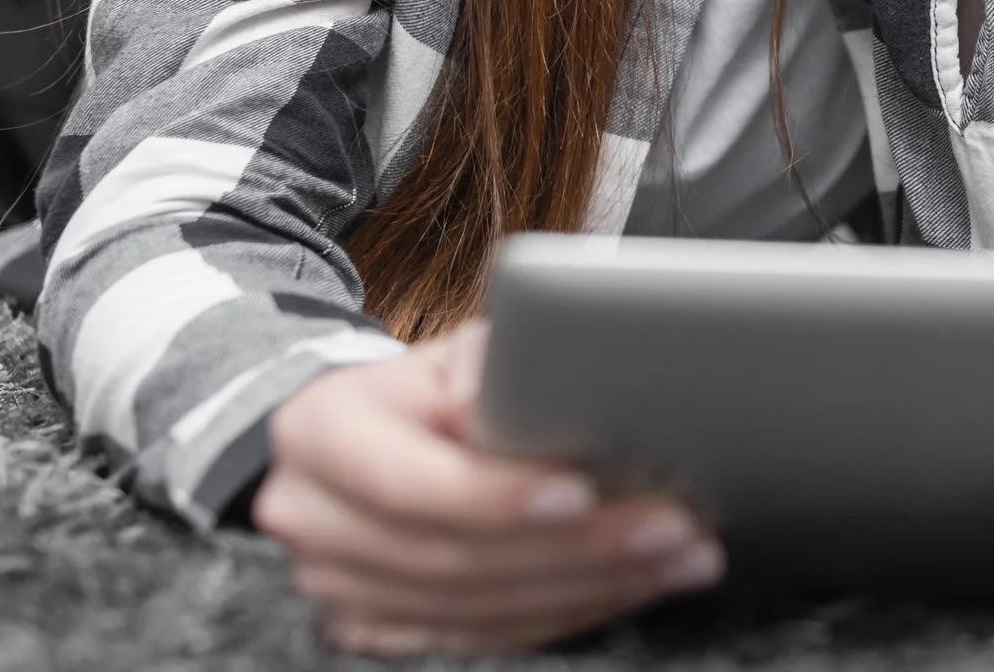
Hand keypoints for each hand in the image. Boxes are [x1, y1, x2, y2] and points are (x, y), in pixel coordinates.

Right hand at [252, 321, 723, 656]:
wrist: (361, 437)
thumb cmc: (425, 389)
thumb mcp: (453, 355)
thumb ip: (499, 374)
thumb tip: (574, 396)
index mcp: (323, 435)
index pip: (409, 481)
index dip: (497, 495)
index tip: (582, 492)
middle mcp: (315, 520)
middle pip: (453, 558)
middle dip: (576, 548)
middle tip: (670, 527)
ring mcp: (339, 588)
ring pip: (475, 612)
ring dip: (592, 588)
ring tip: (678, 558)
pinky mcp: (376, 631)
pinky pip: (483, 638)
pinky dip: (568, 614)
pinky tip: (631, 586)